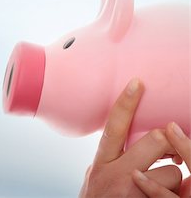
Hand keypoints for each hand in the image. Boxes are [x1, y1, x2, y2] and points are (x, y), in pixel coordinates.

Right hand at [80, 79, 180, 196]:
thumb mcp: (94, 178)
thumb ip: (104, 161)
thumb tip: (112, 144)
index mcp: (101, 162)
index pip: (114, 126)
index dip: (126, 103)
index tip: (137, 83)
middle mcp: (114, 173)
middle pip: (154, 139)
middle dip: (165, 144)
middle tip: (164, 152)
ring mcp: (131, 191)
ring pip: (172, 170)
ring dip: (173, 179)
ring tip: (159, 188)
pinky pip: (175, 191)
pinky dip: (174, 194)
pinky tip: (159, 197)